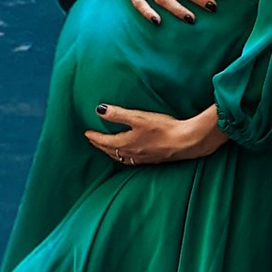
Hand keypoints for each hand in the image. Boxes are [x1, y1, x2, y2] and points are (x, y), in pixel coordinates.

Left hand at [85, 104, 224, 170]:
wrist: (185, 142)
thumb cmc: (162, 129)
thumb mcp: (137, 117)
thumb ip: (117, 114)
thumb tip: (99, 110)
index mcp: (125, 143)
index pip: (104, 141)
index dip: (94, 137)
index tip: (86, 133)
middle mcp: (132, 153)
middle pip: (111, 151)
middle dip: (100, 146)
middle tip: (93, 141)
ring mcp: (142, 158)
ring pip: (121, 157)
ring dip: (111, 153)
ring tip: (107, 149)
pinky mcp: (153, 159)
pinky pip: (132, 160)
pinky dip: (125, 157)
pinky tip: (130, 155)